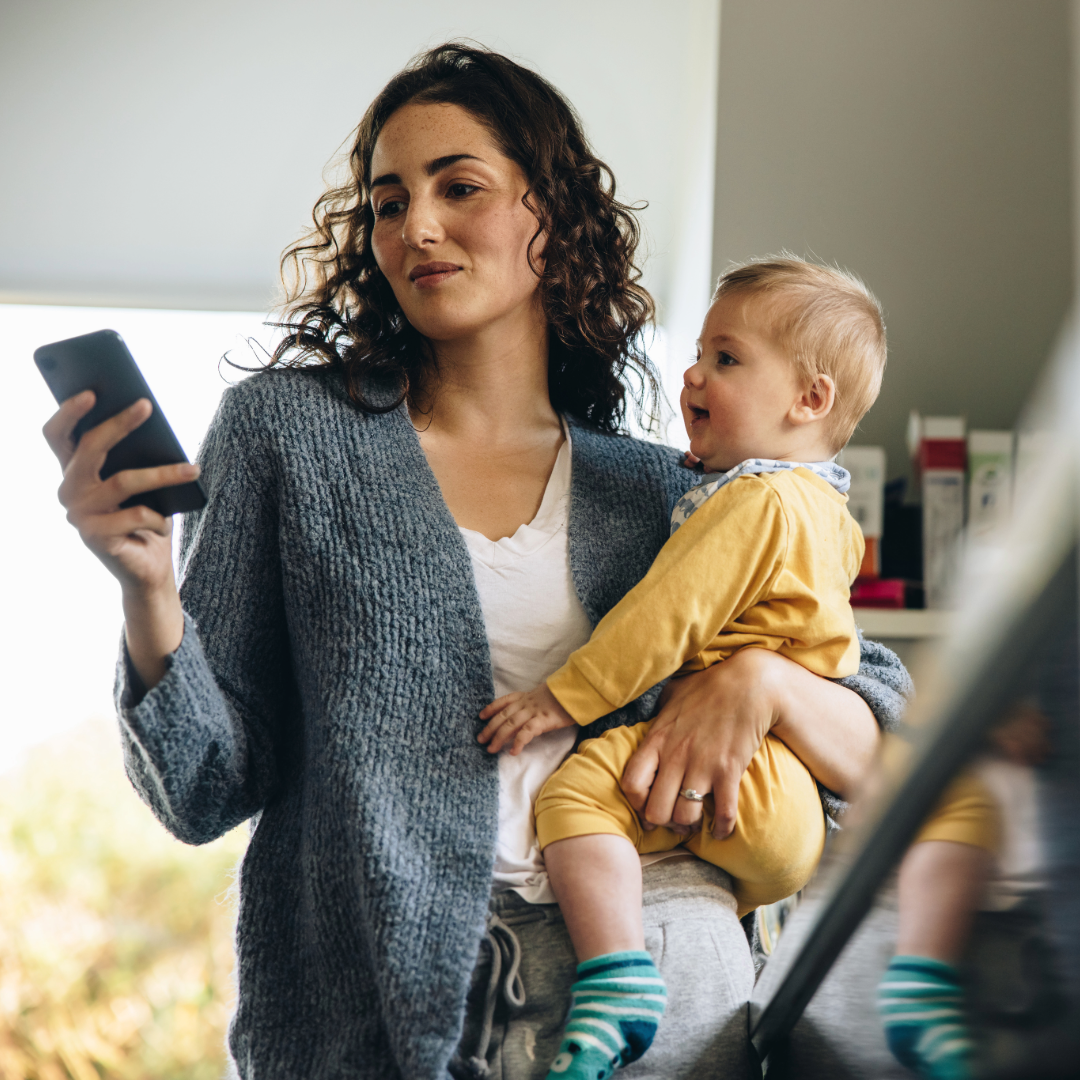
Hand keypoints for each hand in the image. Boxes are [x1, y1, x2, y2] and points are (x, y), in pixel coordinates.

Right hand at [43, 391, 198, 593]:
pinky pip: (135, 515)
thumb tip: (146, 419)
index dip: (69, 412)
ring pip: (123, 480)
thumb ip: (134, 457)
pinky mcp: (93, 537)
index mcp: (74, 471)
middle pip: (89, 448)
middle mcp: (69, 490)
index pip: (58, 435)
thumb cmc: (146, 519)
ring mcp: (78, 514)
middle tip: (146, 405)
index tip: (92, 392)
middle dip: (119, 424)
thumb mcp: (142, 484)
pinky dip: (158, 518)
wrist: (148, 569)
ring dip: (164, 474)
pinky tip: (165, 525)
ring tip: (193, 469)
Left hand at [477, 684, 576, 754]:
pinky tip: (513, 752)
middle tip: (480, 739)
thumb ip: (534, 704)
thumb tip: (527, 715)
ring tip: (491, 749)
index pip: (504, 701)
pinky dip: (518, 742)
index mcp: (527, 696)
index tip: (481, 716)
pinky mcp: (543, 720)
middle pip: (503, 716)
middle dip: (490, 728)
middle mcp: (527, 703)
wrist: (578, 690)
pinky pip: (527, 732)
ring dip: (499, 737)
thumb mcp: (545, 696)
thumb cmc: (564, 696)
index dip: (491, 708)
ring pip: (510, 724)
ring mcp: (534, 711)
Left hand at [620, 649, 780, 838]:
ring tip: (693, 822)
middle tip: (671, 820)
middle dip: (662, 821)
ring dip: (689, 826)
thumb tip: (647, 709)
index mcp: (657, 739)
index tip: (647, 805)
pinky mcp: (729, 771)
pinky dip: (723, 829)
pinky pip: (723, 814)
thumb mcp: (673, 693)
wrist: (748, 683)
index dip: (636, 803)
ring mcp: (702, 765)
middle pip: (656, 810)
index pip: (631, 784)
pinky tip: (723, 830)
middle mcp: (675, 756)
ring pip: (685, 817)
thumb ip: (656, 708)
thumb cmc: (709, 686)